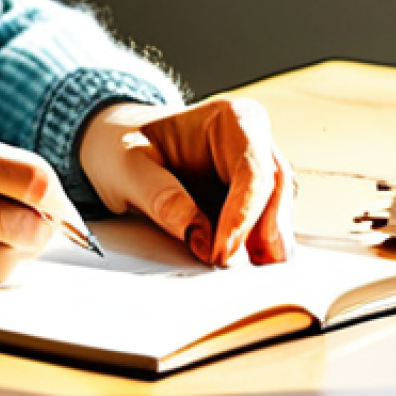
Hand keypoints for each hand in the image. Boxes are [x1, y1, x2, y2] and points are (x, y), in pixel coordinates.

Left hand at [79, 98, 294, 266]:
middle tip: (239, 271)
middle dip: (265, 234)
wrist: (117, 148)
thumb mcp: (128, 166)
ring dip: (266, 248)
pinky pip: (264, 230)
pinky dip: (255, 252)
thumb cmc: (124, 146)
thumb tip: (198, 235)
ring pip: (277, 214)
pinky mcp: (250, 204)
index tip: (222, 250)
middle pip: (276, 192)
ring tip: (243, 278)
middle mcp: (253, 144)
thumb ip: (161, 197)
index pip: (252, 169)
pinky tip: (242, 271)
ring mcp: (255, 174)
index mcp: (231, 118)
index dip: (243, 213)